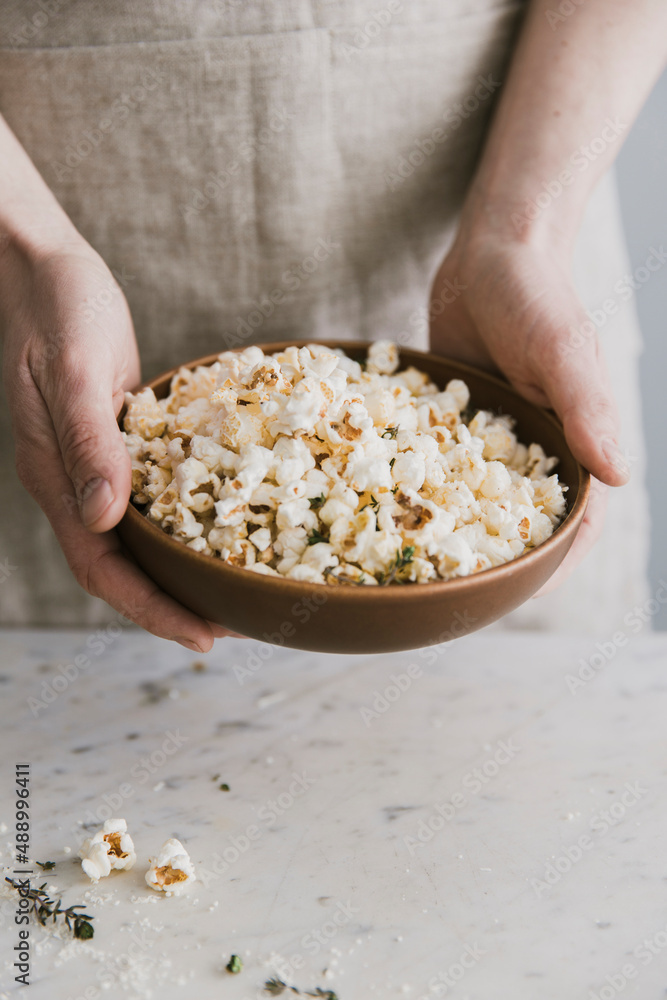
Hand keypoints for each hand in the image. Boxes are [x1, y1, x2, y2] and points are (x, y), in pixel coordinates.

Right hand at [2, 237, 227, 648]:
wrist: (43, 267)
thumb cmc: (57, 308)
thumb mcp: (74, 370)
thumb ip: (88, 444)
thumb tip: (105, 518)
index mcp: (56, 478)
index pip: (102, 567)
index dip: (152, 608)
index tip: (204, 638)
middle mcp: (76, 482)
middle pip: (123, 566)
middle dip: (173, 604)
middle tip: (236, 629)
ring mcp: (96, 463)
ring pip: (138, 537)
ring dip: (179, 569)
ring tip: (234, 591)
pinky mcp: (119, 440)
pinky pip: (151, 495)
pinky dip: (182, 521)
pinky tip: (220, 526)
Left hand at [429, 225, 627, 589]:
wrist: (490, 250)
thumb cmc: (536, 293)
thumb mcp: (562, 347)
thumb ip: (588, 407)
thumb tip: (617, 475)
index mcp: (572, 444)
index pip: (573, 522)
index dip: (552, 565)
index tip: (516, 598)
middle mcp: (531, 450)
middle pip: (515, 521)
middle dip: (487, 558)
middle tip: (445, 594)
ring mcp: (488, 440)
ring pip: (469, 500)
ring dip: (445, 529)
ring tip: (404, 563)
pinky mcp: (450, 422)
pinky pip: (433, 464)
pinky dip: (412, 487)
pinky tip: (371, 507)